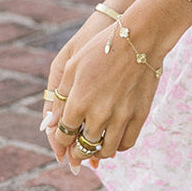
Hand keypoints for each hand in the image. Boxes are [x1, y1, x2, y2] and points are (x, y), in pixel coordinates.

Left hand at [43, 15, 160, 171]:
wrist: (140, 37)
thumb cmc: (102, 48)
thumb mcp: (72, 66)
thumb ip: (61, 96)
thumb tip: (52, 122)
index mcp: (78, 102)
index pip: (63, 135)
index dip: (61, 141)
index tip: (64, 139)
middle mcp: (98, 114)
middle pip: (83, 147)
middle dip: (77, 151)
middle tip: (78, 150)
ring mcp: (121, 116)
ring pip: (106, 150)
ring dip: (98, 153)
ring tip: (96, 148)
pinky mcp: (139, 115)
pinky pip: (126, 144)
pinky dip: (118, 147)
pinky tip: (114, 140)